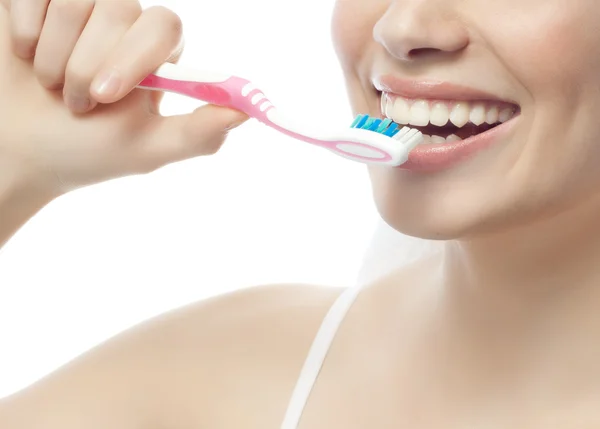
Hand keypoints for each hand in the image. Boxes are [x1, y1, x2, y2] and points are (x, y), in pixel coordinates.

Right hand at [0, 0, 247, 194]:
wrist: (22, 149)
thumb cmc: (87, 151)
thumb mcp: (146, 149)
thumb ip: (198, 133)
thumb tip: (245, 112)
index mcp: (157, 56)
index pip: (164, 26)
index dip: (134, 55)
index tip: (105, 95)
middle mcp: (125, 24)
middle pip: (118, 7)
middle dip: (87, 63)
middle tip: (78, 103)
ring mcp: (83, 8)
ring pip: (72, 0)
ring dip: (53, 55)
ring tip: (52, 85)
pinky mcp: (40, 0)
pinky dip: (24, 32)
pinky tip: (26, 56)